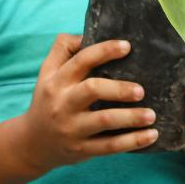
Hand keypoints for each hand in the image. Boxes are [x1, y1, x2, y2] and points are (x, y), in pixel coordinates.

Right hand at [19, 34, 157, 172]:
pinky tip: (151, 135)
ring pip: (104, 121)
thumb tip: (89, 33)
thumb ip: (64, 48)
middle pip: (92, 90)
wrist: (32, 143)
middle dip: (119, 89)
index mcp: (57, 81)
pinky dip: (132, 141)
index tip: (127, 47)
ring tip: (151, 115)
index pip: (81, 60)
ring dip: (131, 118)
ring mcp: (72, 128)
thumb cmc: (48, 99)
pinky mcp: (82, 149)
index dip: (104, 51)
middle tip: (141, 90)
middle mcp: (63, 103)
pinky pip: (110, 146)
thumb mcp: (47, 72)